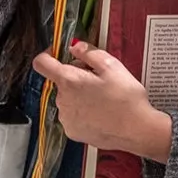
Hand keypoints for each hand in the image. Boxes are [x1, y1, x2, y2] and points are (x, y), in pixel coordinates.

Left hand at [33, 41, 171, 162]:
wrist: (136, 129)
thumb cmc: (126, 98)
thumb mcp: (113, 66)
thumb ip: (90, 52)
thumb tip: (75, 46)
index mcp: (69, 80)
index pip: (41, 63)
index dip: (49, 54)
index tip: (60, 53)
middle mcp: (61, 99)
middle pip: (61, 81)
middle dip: (77, 77)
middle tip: (100, 79)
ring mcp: (65, 117)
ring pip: (68, 99)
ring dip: (81, 96)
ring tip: (105, 99)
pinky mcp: (72, 131)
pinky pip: (73, 116)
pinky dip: (84, 112)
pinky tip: (102, 113)